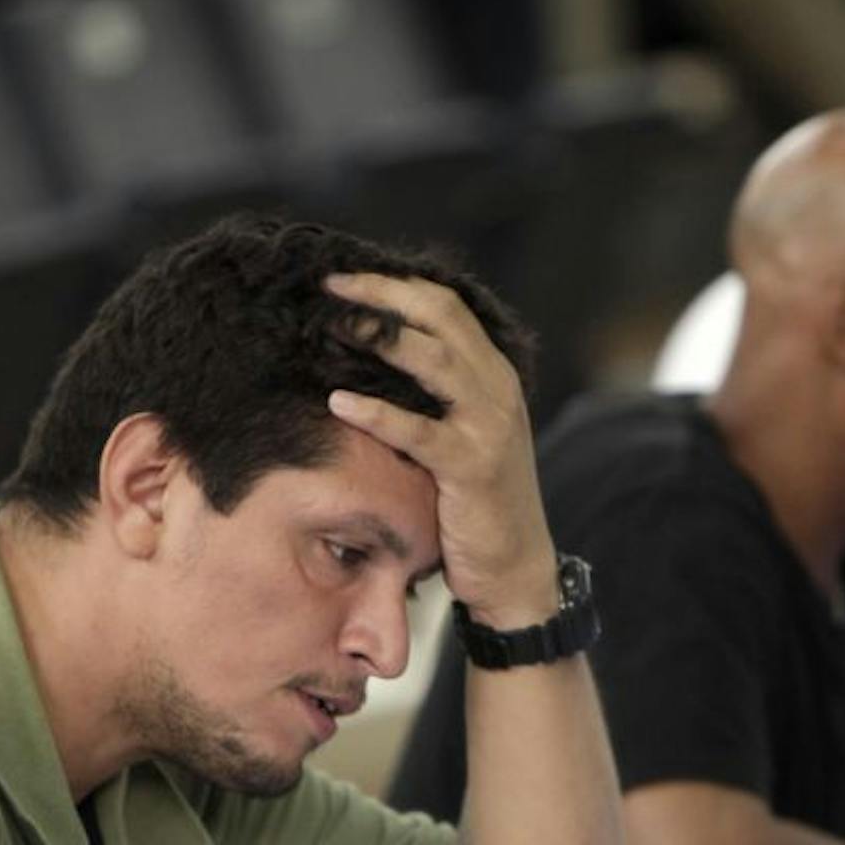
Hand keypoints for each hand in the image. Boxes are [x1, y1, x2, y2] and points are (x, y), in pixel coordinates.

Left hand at [321, 272, 558, 627]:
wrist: (514, 566)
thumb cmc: (476, 501)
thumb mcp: (463, 433)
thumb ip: (436, 394)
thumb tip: (372, 358)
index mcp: (494, 374)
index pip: (446, 306)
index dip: (396, 284)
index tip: (347, 278)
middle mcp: (497, 389)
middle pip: (439, 316)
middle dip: (382, 294)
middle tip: (330, 286)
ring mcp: (488, 426)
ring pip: (434, 360)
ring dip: (379, 338)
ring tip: (331, 327)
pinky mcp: (471, 466)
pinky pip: (419, 430)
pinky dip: (377, 413)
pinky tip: (338, 403)